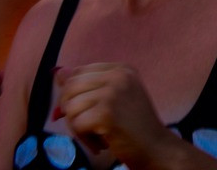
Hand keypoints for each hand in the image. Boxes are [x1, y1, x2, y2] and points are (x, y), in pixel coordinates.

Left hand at [54, 64, 176, 166]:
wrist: (158, 149)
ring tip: (96, 136)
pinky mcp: (107, 113)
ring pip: (70, 107)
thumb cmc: (135, 127)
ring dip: (78, 128)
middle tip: (88, 128)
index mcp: (121, 68)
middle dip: (71, 111)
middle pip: (70, 87)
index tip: (86, 112)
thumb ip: (88, 85)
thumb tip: (58, 73)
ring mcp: (113, 93)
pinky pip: (76, 124)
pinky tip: (100, 144)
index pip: (78, 72)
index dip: (74, 95)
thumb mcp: (114, 98)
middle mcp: (118, 75)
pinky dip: (84, 139)